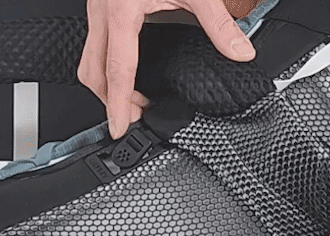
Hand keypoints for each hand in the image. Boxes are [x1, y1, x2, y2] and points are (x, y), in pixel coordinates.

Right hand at [79, 0, 256, 139]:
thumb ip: (219, 23)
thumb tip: (241, 51)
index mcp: (121, 13)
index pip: (116, 72)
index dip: (118, 105)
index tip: (122, 128)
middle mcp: (102, 13)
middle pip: (93, 72)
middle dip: (109, 100)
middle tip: (133, 118)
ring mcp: (97, 9)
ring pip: (88, 59)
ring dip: (106, 84)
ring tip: (132, 99)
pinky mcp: (101, 5)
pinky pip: (95, 44)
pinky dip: (107, 65)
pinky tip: (127, 69)